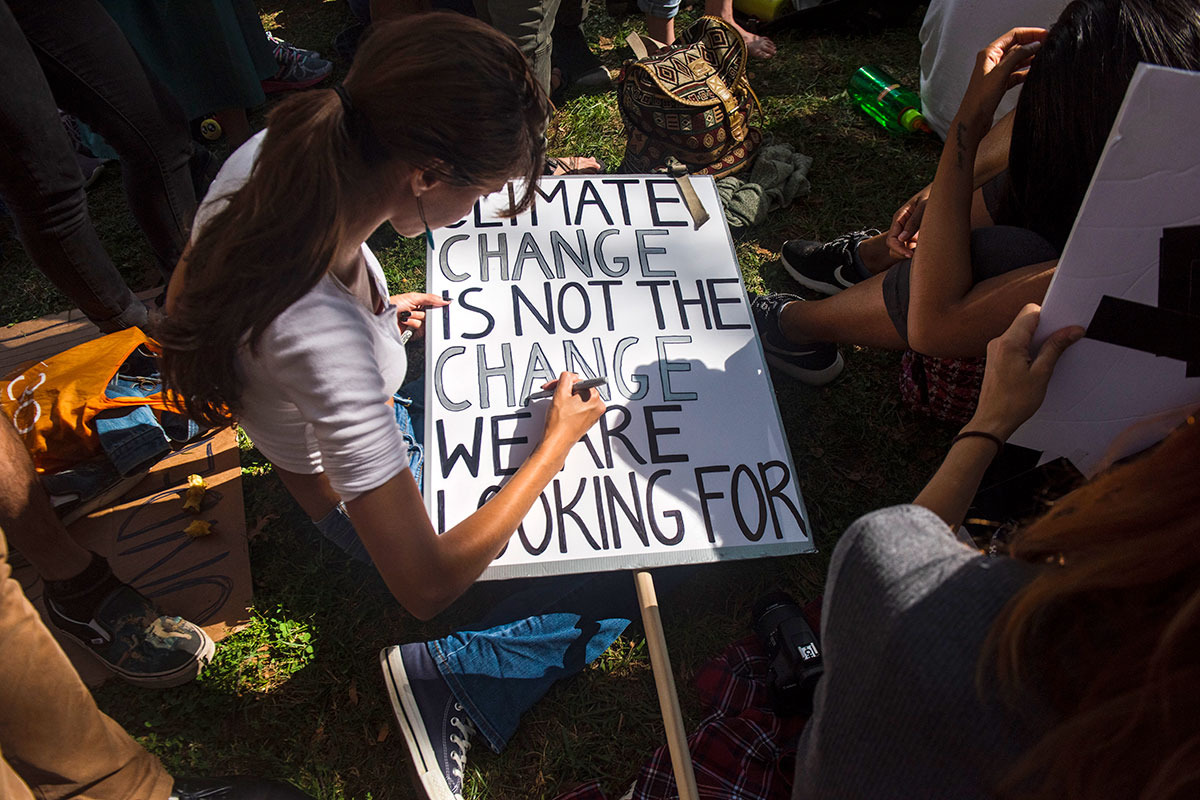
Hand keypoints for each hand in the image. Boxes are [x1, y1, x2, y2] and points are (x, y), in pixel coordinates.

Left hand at [390, 292, 448, 337]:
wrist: (382, 317)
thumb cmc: (392, 304)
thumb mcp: (413, 297)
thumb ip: (430, 298)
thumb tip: (444, 299)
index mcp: (420, 303)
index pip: (434, 306)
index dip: (436, 307)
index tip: (437, 306)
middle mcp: (419, 314)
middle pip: (431, 316)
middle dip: (423, 313)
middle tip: (414, 310)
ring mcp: (416, 324)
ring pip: (426, 324)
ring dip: (416, 319)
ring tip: (406, 316)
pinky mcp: (414, 334)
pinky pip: (421, 332)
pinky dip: (414, 326)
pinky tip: (406, 323)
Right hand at [540, 372, 605, 453]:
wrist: (556, 442)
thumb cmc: (560, 424)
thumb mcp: (560, 393)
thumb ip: (566, 378)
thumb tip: (569, 375)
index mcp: (595, 399)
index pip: (580, 381)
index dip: (566, 382)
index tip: (558, 386)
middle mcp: (597, 407)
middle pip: (580, 389)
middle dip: (566, 390)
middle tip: (555, 395)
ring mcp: (593, 415)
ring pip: (579, 398)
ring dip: (567, 398)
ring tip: (558, 405)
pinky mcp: (587, 421)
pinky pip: (579, 407)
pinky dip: (570, 407)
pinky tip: (562, 411)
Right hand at [885, 185, 930, 259]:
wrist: (944, 193)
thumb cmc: (933, 196)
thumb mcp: (924, 206)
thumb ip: (914, 221)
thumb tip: (901, 239)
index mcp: (899, 218)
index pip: (891, 239)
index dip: (898, 249)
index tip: (911, 255)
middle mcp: (901, 227)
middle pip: (894, 248)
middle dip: (903, 254)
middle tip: (919, 255)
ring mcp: (908, 232)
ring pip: (902, 250)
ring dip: (910, 253)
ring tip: (924, 250)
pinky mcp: (916, 236)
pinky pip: (912, 248)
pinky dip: (918, 252)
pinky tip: (928, 248)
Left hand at [955, 27, 1046, 138]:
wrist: (972, 121)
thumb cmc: (980, 99)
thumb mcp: (1001, 73)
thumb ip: (1017, 56)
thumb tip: (1034, 44)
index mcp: (989, 53)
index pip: (1013, 35)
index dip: (1030, 33)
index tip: (1046, 34)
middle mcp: (992, 61)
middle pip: (1016, 46)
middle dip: (1032, 43)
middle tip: (1049, 44)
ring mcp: (996, 72)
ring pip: (1017, 60)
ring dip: (1031, 57)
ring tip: (1045, 56)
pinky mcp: (1000, 84)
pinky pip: (1016, 73)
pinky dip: (1026, 71)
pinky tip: (1035, 71)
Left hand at [967, 304, 1082, 440]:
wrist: (993, 421)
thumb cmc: (1013, 403)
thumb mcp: (1041, 373)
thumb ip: (1055, 348)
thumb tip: (1072, 331)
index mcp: (1008, 342)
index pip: (1031, 312)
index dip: (1050, 316)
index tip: (1064, 327)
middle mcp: (998, 342)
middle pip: (1026, 321)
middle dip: (1045, 329)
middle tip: (1059, 344)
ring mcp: (995, 350)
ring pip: (1020, 333)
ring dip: (1036, 340)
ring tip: (1046, 358)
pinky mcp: (995, 357)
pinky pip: (1014, 344)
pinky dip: (1027, 348)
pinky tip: (1035, 364)